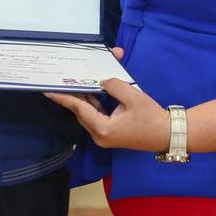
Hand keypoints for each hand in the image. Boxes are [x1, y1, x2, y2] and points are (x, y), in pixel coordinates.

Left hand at [45, 76, 170, 151]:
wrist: (167, 134)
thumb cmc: (151, 117)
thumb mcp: (133, 96)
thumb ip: (114, 85)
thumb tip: (102, 82)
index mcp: (102, 129)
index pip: (79, 108)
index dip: (63, 97)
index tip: (47, 91)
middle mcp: (99, 135)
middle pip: (81, 111)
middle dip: (74, 93)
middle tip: (62, 80)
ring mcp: (105, 135)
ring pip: (89, 112)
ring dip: (85, 96)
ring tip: (75, 81)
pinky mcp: (111, 132)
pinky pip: (97, 115)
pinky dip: (95, 102)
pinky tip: (93, 89)